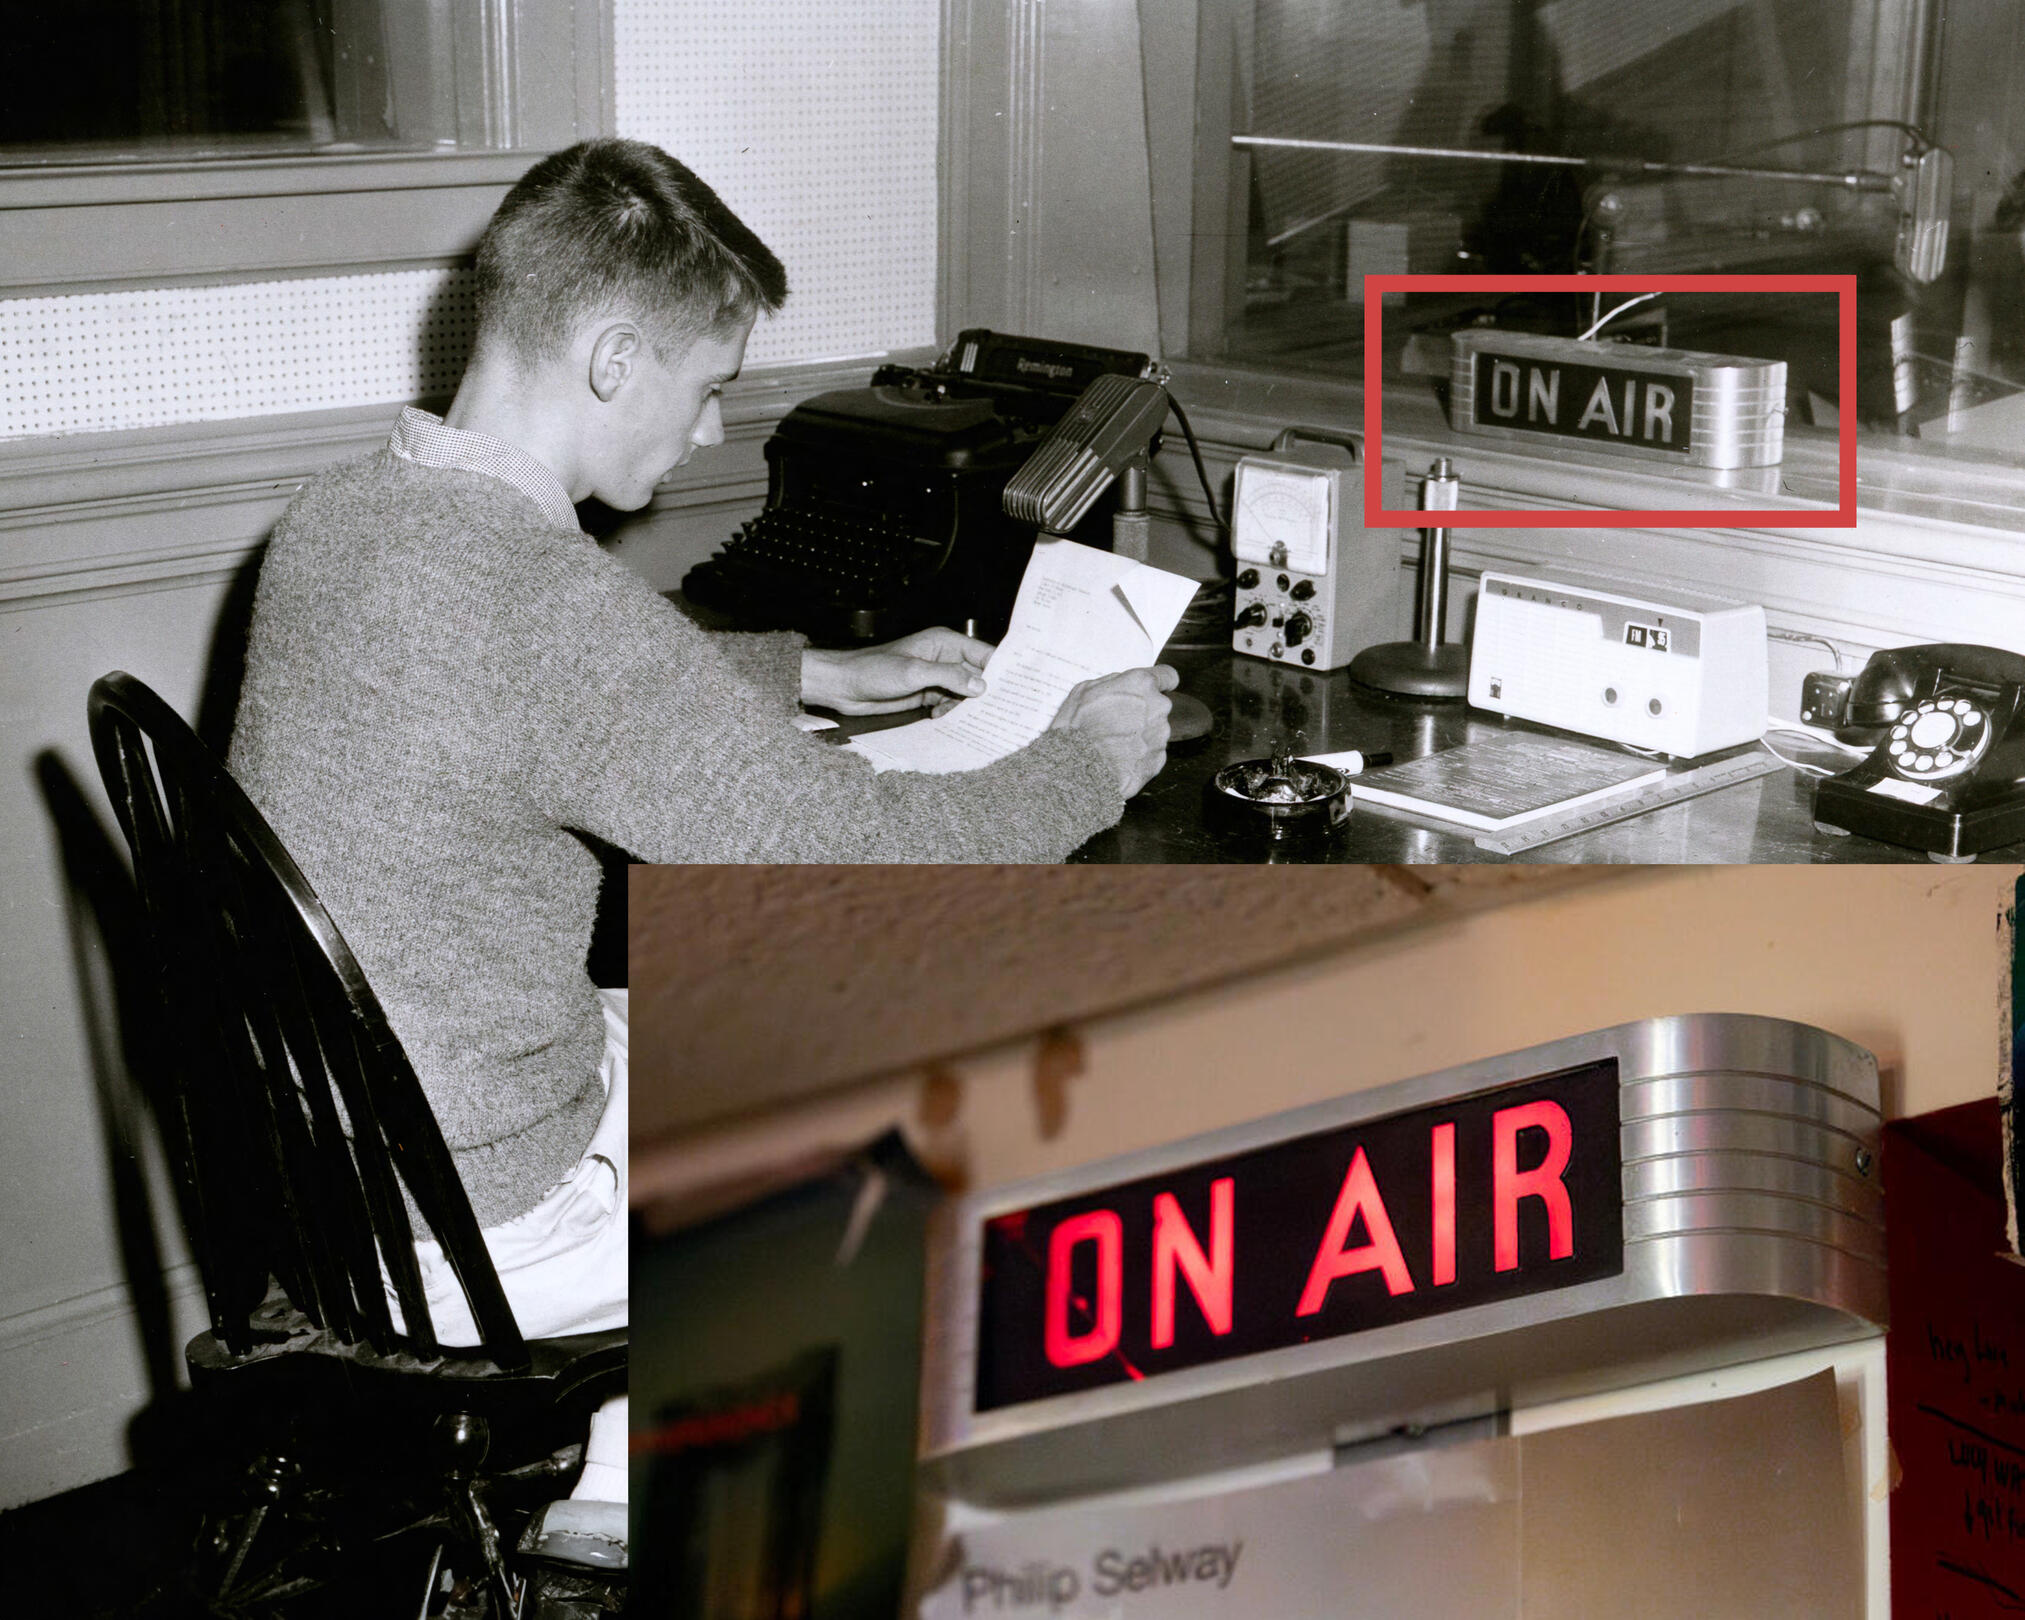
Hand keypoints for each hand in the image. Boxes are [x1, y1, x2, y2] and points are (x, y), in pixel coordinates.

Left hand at [800, 627, 994, 715]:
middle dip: (984, 693)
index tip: (1016, 687)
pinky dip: (949, 713)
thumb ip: (948, 677)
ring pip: (964, 693)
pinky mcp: (926, 694)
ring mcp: (935, 677)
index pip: (983, 654)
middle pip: (977, 676)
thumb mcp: (913, 673)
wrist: (843, 687)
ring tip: (956, 716)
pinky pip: (949, 704)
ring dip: (964, 706)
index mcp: (944, 643)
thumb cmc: (872, 670)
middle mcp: (943, 659)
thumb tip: (980, 686)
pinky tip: (937, 718)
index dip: (1000, 669)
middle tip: (994, 711)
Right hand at [1047, 665, 1178, 797]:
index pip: (1168, 676)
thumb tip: (1122, 686)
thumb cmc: (1077, 727)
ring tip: (1113, 745)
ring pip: (1154, 731)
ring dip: (1140, 735)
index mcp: (1141, 684)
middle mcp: (1158, 707)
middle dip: (1143, 712)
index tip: (1159, 687)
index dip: (1162, 682)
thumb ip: (1112, 683)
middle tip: (1117, 723)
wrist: (1078, 769)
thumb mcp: (1084, 691)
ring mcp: (1160, 736)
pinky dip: (1139, 756)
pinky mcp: (1158, 760)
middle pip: (1158, 706)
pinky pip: (1151, 754)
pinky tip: (1119, 760)